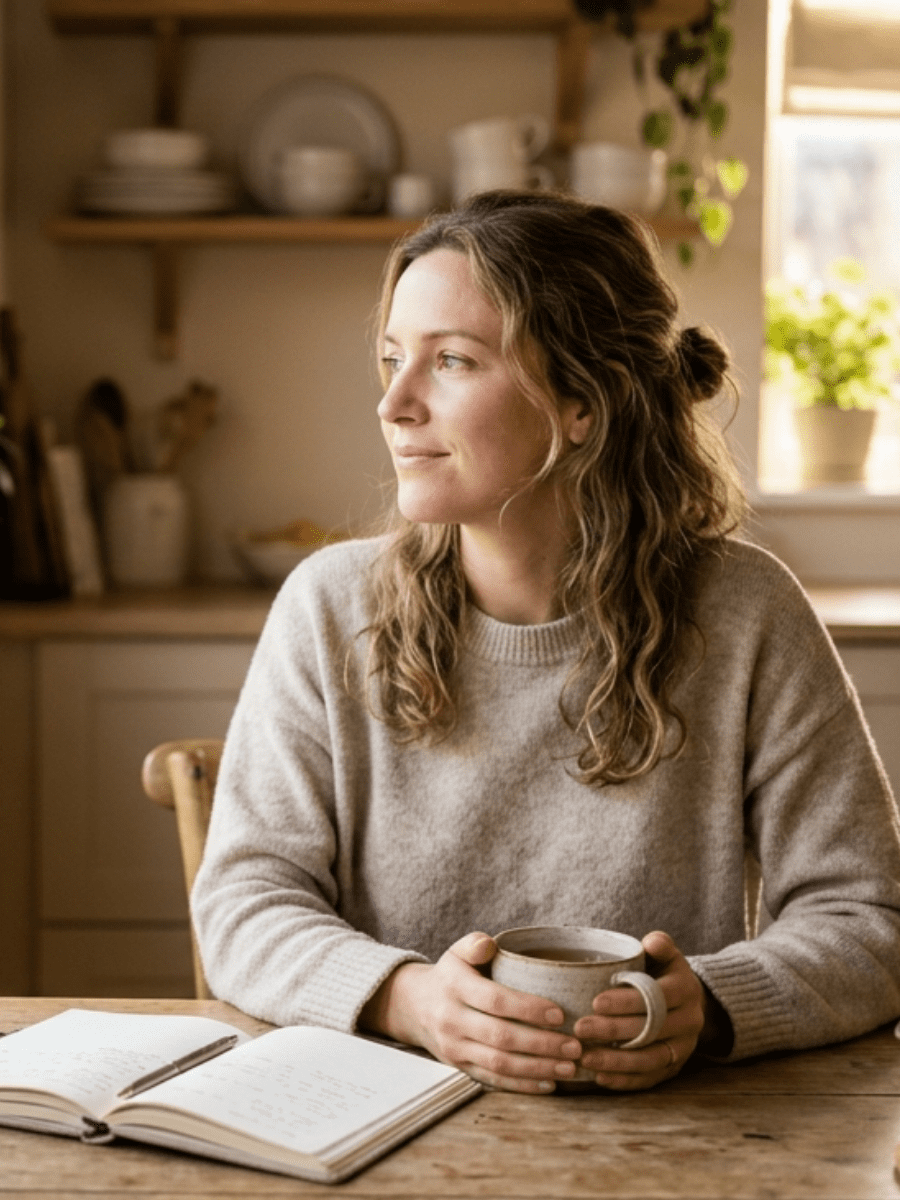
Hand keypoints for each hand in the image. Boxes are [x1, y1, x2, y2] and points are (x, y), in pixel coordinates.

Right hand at [358, 931, 583, 1092]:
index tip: (560, 1014)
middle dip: (541, 1044)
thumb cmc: (451, 975)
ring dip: (537, 1068)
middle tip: (575, 1046)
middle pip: (501, 1037)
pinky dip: (522, 1085)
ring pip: (499, 1064)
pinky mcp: (460, 1067)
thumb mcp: (457, 952)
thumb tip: (489, 944)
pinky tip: (549, 1083)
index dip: (528, 1008)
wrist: (415, 1006)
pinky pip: (493, 1080)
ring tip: (570, 1067)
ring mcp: (454, 1048)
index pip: (495, 1000)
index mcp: (455, 987)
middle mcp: (452, 1020)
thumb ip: (474, 944)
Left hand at [573, 930, 707, 1090]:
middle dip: (613, 1030)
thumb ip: (659, 945)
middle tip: (580, 1029)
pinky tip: (600, 1077)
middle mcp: (690, 1021)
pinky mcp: (675, 1068)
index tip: (595, 1002)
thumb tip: (650, 942)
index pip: (657, 997)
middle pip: (651, 1030)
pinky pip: (651, 1079)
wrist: (688, 1002)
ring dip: (616, 1061)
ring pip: (650, 1059)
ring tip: (584, 1057)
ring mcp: (684, 1048)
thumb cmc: (664, 973)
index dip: (627, 1001)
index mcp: (686, 989)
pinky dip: (625, 1080)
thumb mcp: (666, 954)